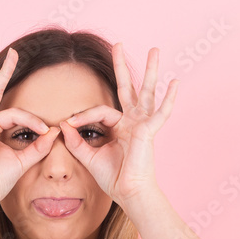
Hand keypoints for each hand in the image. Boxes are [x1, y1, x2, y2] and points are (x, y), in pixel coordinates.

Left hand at [56, 43, 178, 208]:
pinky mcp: (149, 131)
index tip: (68, 122)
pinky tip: (175, 83)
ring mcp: (143, 124)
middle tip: (118, 45)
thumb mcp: (89, 157)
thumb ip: (76, 141)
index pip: (101, 110)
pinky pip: (161, 113)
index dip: (83, 115)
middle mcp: (133, 122)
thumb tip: (64, 125)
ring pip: (147, 92)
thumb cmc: (114, 178)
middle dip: (122, 67)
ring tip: (155, 50)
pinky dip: (169, 99)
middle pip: (128, 88)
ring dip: (151, 71)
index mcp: (120, 128)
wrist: (129, 193)